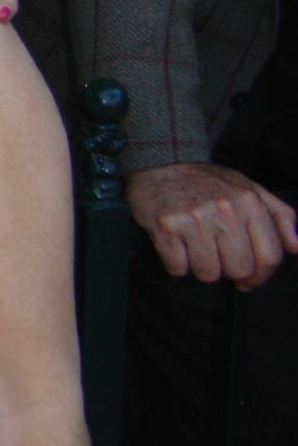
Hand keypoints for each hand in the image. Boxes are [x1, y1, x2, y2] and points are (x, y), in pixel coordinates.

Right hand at [124, 162, 297, 289]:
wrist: (160, 163)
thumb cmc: (208, 182)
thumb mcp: (250, 189)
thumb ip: (280, 216)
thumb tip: (297, 247)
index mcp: (250, 202)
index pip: (269, 257)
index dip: (260, 277)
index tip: (248, 281)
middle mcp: (225, 210)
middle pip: (239, 270)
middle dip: (227, 271)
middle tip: (216, 257)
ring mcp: (194, 219)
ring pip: (208, 273)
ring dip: (200, 267)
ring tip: (194, 247)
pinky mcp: (165, 227)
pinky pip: (177, 268)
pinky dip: (175, 264)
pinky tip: (175, 245)